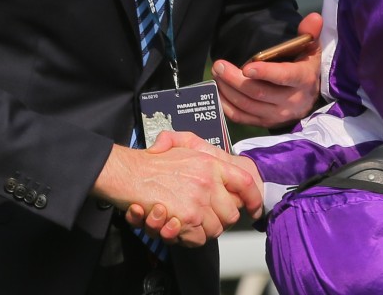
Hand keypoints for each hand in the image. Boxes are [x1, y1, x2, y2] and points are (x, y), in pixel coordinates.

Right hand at [93, 136, 261, 246]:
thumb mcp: (180, 143)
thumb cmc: (151, 162)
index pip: (245, 182)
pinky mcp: (186, 217)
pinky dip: (188, 238)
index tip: (253, 208)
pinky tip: (177, 226)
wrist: (129, 173)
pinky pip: (198, 238)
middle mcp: (209, 181)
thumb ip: (199, 148)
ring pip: (215, 229)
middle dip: (220, 220)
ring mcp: (199, 200)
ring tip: (185, 221)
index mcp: (211, 163)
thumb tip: (218, 162)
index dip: (253, 199)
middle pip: (231, 213)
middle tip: (204, 217)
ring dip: (202, 230)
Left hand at [213, 13, 322, 127]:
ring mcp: (277, 115)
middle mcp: (291, 101)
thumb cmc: (306, 68)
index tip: (247, 67)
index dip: (266, 73)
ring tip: (217, 74)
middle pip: (258, 92)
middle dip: (235, 79)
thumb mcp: (311, 49)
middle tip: (219, 65)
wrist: (310, 98)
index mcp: (303, 80)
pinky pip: (241, 117)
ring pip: (247, 105)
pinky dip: (226, 105)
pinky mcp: (266, 123)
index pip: (284, 77)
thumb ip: (310, 32)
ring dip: (228, 90)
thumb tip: (313, 17)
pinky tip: (218, 91)